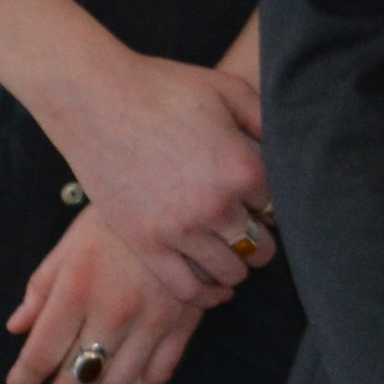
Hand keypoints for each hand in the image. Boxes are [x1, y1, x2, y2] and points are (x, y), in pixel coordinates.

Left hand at [3, 210, 204, 383]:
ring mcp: (150, 324)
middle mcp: (112, 314)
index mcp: (76, 291)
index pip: (41, 354)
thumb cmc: (114, 221)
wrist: (179, 202)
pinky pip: (157, 376)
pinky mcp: (181, 326)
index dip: (24, 380)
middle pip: (76, 380)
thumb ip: (40, 290)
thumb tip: (16, 328)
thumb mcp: (68, 246)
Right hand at [28, 42, 272, 313]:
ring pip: (231, 272)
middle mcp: (216, 206)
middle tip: (251, 228)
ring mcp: (179, 230)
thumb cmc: (164, 88)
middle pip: (262, 247)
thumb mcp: (228, 89)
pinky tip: (215, 287)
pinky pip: (188, 290)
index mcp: (243, 169)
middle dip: (262, 239)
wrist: (94, 98)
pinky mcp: (146, 245)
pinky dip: (207, 294)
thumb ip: (266, 122)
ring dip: (238, 265)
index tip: (264, 200)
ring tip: (233, 251)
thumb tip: (289, 153)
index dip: (275, 204)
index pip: (282, 209)